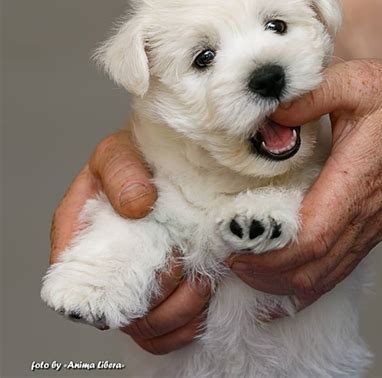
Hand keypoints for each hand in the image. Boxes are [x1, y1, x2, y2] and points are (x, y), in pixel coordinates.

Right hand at [50, 129, 209, 352]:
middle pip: (117, 312)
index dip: (101, 288)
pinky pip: (169, 333)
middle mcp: (105, 267)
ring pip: (146, 328)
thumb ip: (121, 172)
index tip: (139, 268)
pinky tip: (204, 297)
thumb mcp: (119, 152)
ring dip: (177, 311)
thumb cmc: (135, 158)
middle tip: (179, 266)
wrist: (170, 163)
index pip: (73, 280)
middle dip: (152, 298)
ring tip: (200, 281)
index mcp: (78, 237)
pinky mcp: (164, 294)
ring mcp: (136, 283)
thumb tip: (136, 205)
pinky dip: (188, 324)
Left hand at [228, 59, 381, 312]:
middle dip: (267, 275)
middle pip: (312, 268)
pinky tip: (284, 278)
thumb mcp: (356, 81)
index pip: (312, 237)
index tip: (237, 250)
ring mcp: (368, 227)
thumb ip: (308, 96)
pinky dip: (306, 281)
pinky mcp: (369, 229)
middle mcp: (362, 214)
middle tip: (231, 262)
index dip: (272, 254)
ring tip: (248, 271)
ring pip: (324, 276)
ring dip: (283, 283)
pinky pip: (337, 269)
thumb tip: (267, 118)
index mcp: (355, 181)